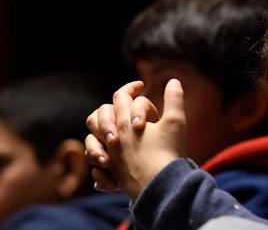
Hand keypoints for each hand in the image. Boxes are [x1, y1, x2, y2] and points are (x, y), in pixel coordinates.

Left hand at [86, 80, 187, 198]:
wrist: (160, 186)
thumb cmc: (169, 152)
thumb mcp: (176, 121)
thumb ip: (174, 99)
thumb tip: (173, 80)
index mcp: (126, 121)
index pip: (122, 96)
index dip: (131, 87)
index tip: (141, 86)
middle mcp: (113, 136)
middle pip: (102, 112)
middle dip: (115, 106)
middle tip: (129, 105)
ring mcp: (109, 154)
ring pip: (92, 135)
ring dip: (102, 128)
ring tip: (116, 129)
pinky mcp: (111, 171)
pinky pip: (95, 160)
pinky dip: (101, 156)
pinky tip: (112, 157)